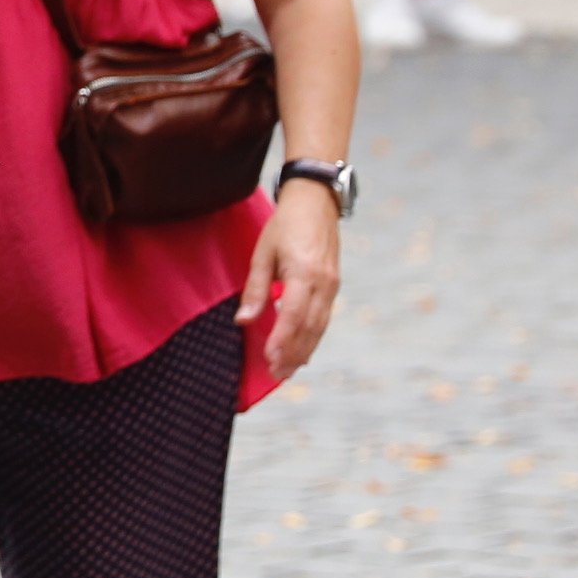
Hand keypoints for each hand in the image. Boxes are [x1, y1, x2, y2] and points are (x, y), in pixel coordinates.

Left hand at [241, 181, 340, 380]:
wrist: (316, 202)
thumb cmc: (285, 226)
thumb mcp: (263, 254)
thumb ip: (255, 289)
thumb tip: (243, 321)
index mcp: (304, 273)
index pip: (293, 315)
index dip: (282, 340)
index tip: (270, 359)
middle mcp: (323, 283)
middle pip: (309, 327)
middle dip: (293, 353)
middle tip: (277, 374)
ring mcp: (332, 285)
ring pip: (319, 326)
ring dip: (304, 350)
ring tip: (288, 370)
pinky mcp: (334, 285)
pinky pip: (324, 318)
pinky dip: (313, 337)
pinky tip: (303, 351)